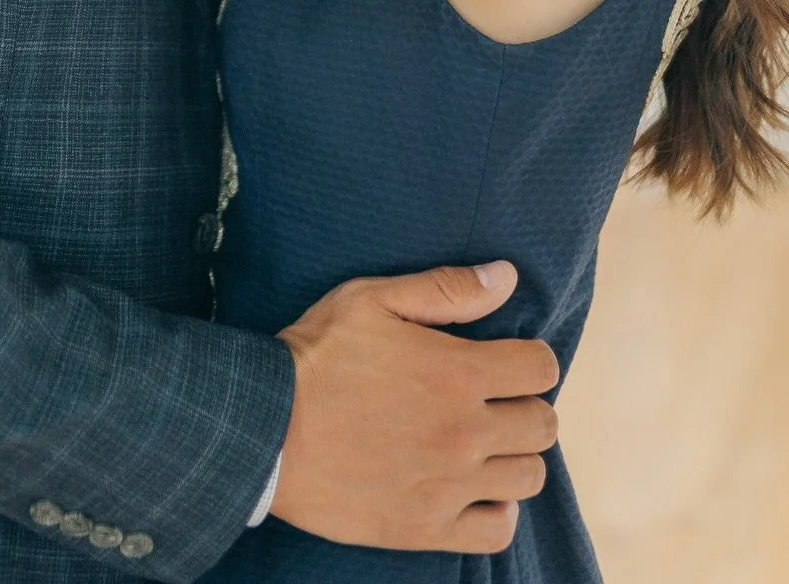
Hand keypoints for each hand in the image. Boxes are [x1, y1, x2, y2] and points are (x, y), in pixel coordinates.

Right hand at [269, 261, 557, 553]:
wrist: (266, 428)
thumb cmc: (316, 356)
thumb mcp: (370, 299)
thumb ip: (444, 289)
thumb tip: (507, 277)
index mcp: (457, 373)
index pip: (540, 368)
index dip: (528, 358)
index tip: (504, 360)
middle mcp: (465, 433)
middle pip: (543, 424)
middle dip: (524, 404)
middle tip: (491, 400)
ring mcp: (450, 486)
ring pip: (529, 476)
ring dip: (513, 455)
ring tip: (482, 443)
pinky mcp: (427, 528)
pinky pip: (498, 531)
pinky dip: (496, 510)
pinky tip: (474, 490)